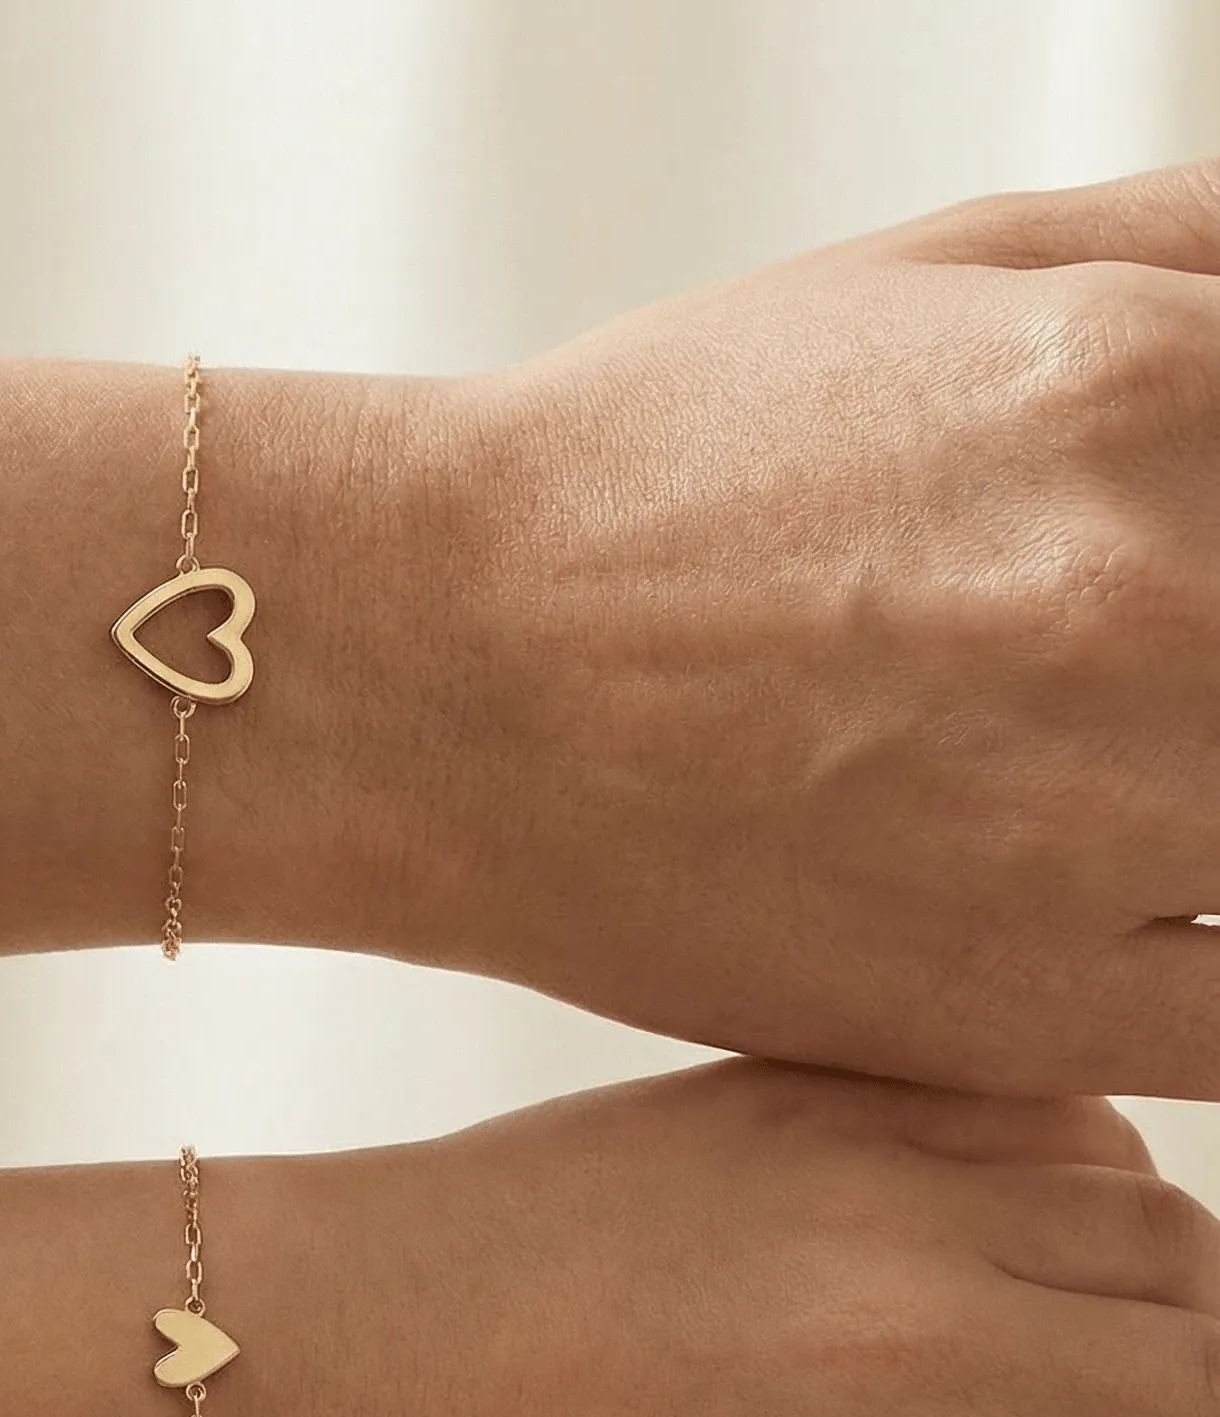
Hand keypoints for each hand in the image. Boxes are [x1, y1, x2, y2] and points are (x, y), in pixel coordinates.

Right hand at [398, 158, 1219, 1096]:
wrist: (428, 679)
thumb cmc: (647, 480)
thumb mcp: (940, 271)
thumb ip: (1211, 252)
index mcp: (1145, 380)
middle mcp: (1150, 601)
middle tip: (1154, 678)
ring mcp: (1097, 828)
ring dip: (1215, 795)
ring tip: (1087, 763)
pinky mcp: (1028, 1010)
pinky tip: (1144, 894)